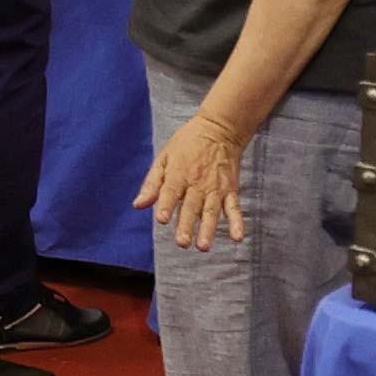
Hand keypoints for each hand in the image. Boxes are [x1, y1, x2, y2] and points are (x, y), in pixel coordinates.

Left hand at [135, 109, 249, 251]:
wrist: (220, 129)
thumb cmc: (187, 144)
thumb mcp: (164, 158)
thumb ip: (152, 183)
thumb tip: (138, 205)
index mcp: (179, 174)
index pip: (171, 192)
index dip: (165, 205)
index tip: (161, 219)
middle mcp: (198, 183)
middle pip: (191, 206)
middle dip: (186, 225)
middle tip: (182, 243)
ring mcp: (216, 188)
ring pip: (211, 211)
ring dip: (208, 229)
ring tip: (203, 246)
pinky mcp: (231, 190)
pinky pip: (234, 208)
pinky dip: (237, 222)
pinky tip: (237, 237)